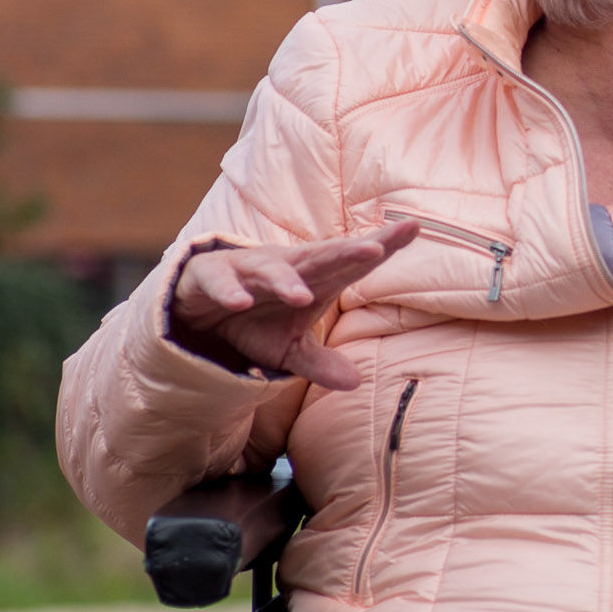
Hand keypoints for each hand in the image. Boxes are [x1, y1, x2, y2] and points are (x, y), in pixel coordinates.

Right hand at [167, 223, 417, 388]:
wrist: (198, 312)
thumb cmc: (256, 321)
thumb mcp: (288, 350)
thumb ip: (320, 363)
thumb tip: (355, 383)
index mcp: (312, 279)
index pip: (351, 262)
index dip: (382, 245)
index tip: (414, 229)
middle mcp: (285, 267)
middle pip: (320, 257)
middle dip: (346, 252)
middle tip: (374, 250)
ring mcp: (248, 268)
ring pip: (271, 268)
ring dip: (285, 280)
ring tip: (301, 296)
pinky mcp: (212, 275)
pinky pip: (221, 279)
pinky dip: (230, 288)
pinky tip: (241, 301)